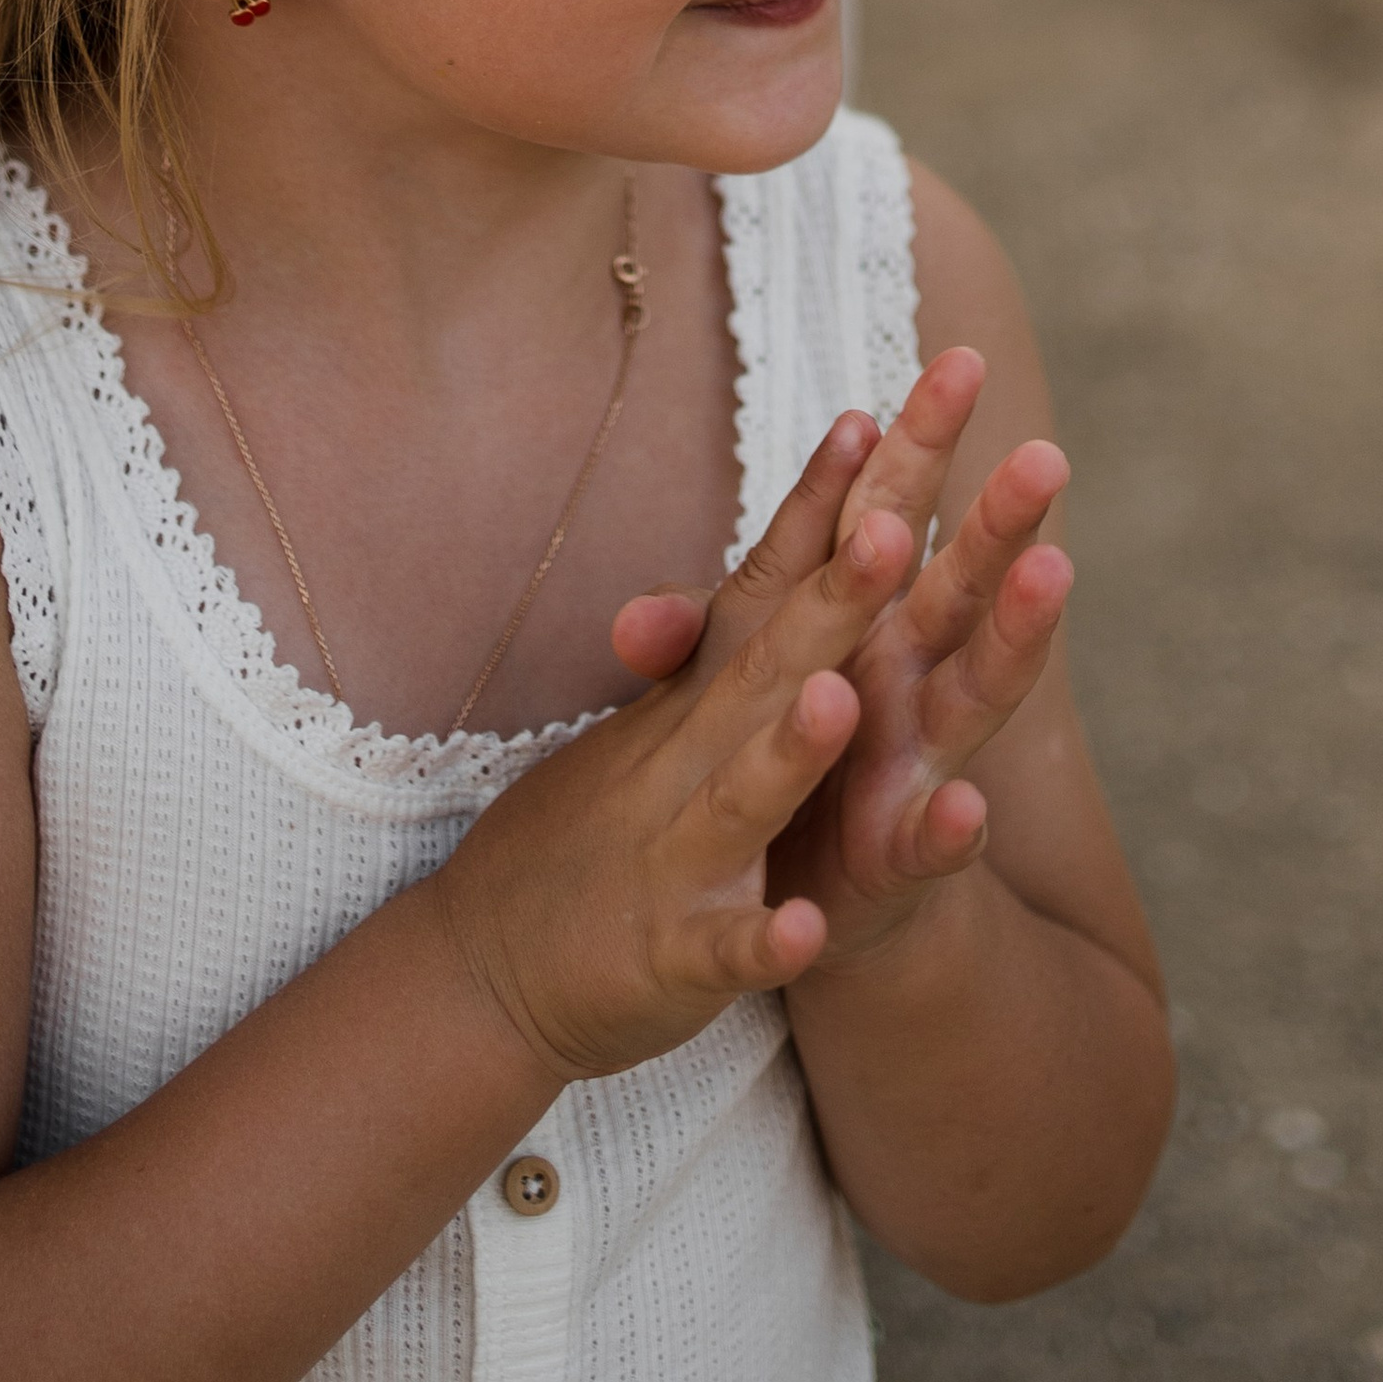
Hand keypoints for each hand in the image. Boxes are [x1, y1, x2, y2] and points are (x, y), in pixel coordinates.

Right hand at [434, 483, 915, 1085]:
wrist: (487, 964)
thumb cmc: (591, 828)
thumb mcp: (656, 721)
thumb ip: (709, 637)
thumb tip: (756, 527)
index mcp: (701, 700)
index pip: (765, 584)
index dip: (819, 506)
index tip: (872, 418)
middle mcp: (687, 760)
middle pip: (770, 667)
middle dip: (836, 602)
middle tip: (895, 529)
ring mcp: (676, 857)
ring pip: (743, 796)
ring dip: (788, 752)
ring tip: (837, 704)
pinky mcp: (672, 959)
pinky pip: (723, 951)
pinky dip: (759, 941)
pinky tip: (803, 933)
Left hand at [613, 371, 1073, 970]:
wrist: (800, 901)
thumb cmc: (780, 758)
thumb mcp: (731, 689)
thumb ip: (691, 645)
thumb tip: (631, 624)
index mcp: (866, 622)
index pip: (894, 514)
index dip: (919, 444)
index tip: (951, 359)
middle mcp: (910, 679)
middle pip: (960, 585)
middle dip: (1002, 520)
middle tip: (1047, 452)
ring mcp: (919, 765)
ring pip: (977, 692)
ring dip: (1015, 636)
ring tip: (1049, 571)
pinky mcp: (900, 860)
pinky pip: (930, 843)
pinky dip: (951, 830)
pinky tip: (967, 810)